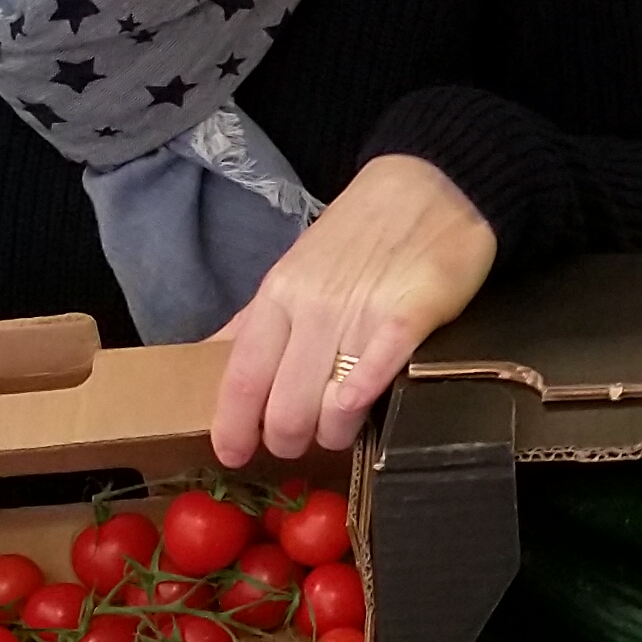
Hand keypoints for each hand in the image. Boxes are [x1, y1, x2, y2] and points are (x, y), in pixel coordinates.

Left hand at [212, 155, 496, 468]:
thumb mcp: (294, 269)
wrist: (432, 186)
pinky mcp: (409, 316)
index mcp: (278, 296)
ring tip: (341, 430)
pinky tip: (359, 413)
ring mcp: (360, 314)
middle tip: (302, 444)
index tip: (233, 454)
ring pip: (326, 406)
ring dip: (331, 434)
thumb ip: (256, 319)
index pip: (241, 378)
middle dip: (288, 441)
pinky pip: (373, 375)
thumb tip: (208, 356)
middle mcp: (312, 308)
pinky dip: (358, 403)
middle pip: (282, 406)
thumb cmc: (360, 233)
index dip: (233, 426)